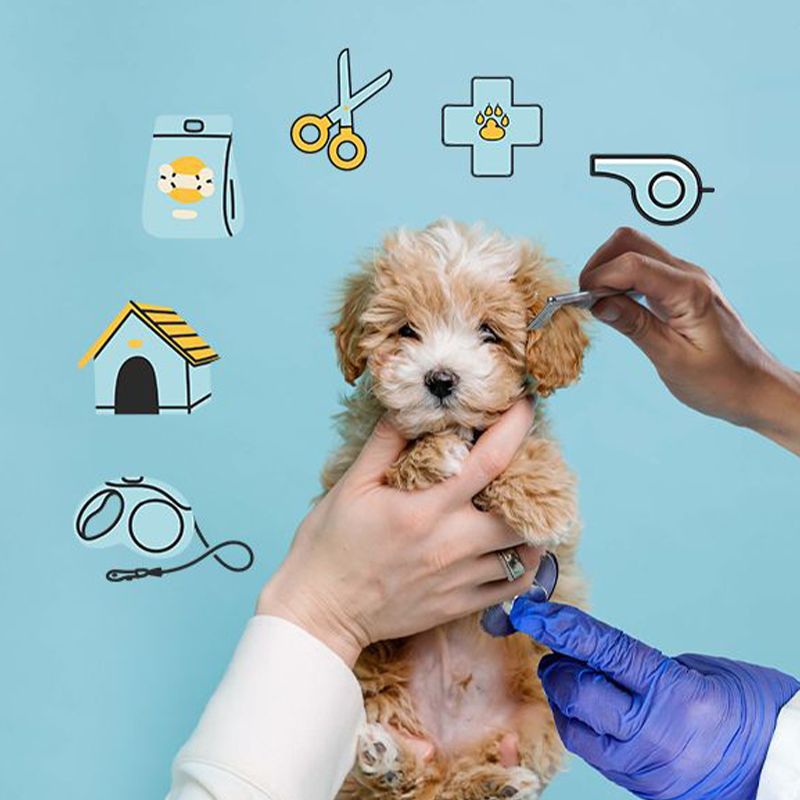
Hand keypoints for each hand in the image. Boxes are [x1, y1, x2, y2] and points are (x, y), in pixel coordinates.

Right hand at [257, 398, 542, 666]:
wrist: (319, 611)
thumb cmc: (329, 545)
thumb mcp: (351, 485)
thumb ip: (386, 443)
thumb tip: (410, 406)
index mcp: (424, 509)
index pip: (489, 461)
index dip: (515, 428)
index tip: (525, 406)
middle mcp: (450, 545)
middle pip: (522, 512)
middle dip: (535, 483)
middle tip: (529, 465)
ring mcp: (458, 580)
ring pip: (525, 553)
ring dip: (532, 525)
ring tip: (525, 506)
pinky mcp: (458, 606)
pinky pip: (512, 588)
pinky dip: (525, 566)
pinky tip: (517, 549)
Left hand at [510, 599, 799, 799]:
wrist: (784, 768)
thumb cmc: (752, 709)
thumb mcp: (698, 671)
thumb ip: (642, 667)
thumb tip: (593, 658)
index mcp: (677, 694)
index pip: (604, 653)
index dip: (563, 627)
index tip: (532, 610)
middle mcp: (656, 735)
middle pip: (578, 694)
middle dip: (558, 666)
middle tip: (556, 646)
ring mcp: (646, 769)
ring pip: (576, 729)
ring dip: (564, 699)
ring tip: (571, 677)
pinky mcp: (642, 790)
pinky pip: (594, 756)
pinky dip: (582, 727)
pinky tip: (589, 710)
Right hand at [580, 227, 799, 453]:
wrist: (757, 389)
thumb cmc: (721, 381)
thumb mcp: (670, 359)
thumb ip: (634, 326)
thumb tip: (598, 303)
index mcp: (689, 291)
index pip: (632, 264)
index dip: (599, 278)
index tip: (581, 302)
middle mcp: (690, 276)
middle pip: (631, 242)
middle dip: (600, 265)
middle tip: (586, 300)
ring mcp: (687, 279)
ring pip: (636, 251)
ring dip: (609, 271)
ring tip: (599, 305)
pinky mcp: (682, 289)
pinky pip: (645, 269)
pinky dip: (623, 281)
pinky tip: (616, 307)